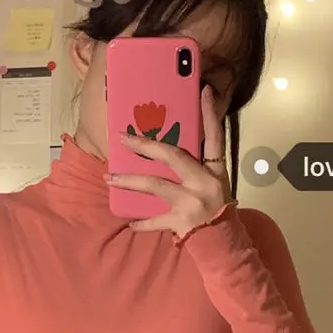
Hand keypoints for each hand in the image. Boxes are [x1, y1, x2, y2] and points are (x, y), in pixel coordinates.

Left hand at [105, 85, 230, 237]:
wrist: (223, 242)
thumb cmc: (216, 208)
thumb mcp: (215, 183)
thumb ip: (199, 165)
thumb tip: (169, 148)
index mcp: (215, 170)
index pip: (215, 136)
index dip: (209, 113)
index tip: (202, 90)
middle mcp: (204, 182)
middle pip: (173, 156)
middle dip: (146, 145)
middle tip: (123, 138)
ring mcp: (191, 202)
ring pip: (155, 186)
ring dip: (129, 181)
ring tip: (109, 177)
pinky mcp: (180, 221)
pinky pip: (154, 220)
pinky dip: (142, 222)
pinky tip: (129, 221)